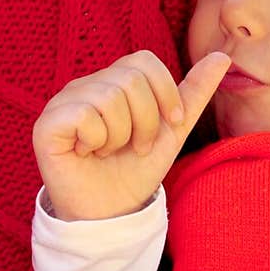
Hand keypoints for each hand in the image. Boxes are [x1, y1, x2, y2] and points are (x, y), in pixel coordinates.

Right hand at [34, 50, 229, 220]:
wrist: (111, 214)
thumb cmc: (136, 170)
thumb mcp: (173, 130)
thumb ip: (194, 92)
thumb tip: (222, 56)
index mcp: (113, 81)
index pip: (144, 60)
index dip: (165, 92)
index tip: (171, 124)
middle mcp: (86, 85)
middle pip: (130, 79)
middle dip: (146, 121)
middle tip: (135, 147)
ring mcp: (63, 102)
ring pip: (109, 98)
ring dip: (121, 136)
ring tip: (111, 151)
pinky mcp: (47, 125)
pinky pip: (84, 116)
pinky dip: (96, 141)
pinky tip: (88, 153)